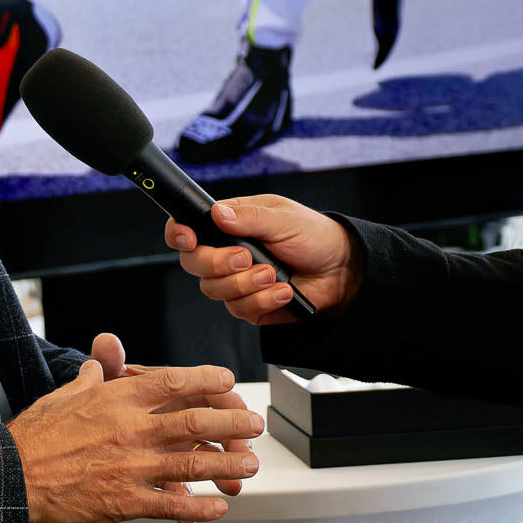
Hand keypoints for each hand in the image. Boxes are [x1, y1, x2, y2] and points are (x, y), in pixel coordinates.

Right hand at [7, 363, 261, 522]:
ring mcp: (130, 467)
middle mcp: (131, 430)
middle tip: (254, 424)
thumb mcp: (63, 396)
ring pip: (193, 464)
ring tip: (249, 465)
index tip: (227, 381)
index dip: (207, 381)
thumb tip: (100, 361)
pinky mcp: (124, 502)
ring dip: (228, 464)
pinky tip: (218, 507)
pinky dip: (199, 507)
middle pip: (196, 422)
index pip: (173, 382)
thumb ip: (90, 378)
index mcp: (117, 400)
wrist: (10, 481)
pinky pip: (172, 505)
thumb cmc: (32, 438)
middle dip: (232, 423)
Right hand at [165, 196, 359, 325]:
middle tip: (246, 258)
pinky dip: (264, 300)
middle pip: (193, 263)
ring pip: (214, 289)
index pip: (189, 226)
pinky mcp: (250, 304)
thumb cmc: (316, 236)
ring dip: (245, 284)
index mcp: (231, 223)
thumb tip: (217, 213)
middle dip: (217, 263)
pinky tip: (284, 291)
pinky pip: (239, 309)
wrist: (343, 271)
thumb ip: (250, 217)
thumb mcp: (284, 218)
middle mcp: (228, 252)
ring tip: (274, 274)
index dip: (179, 234)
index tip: (188, 239)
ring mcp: (237, 280)